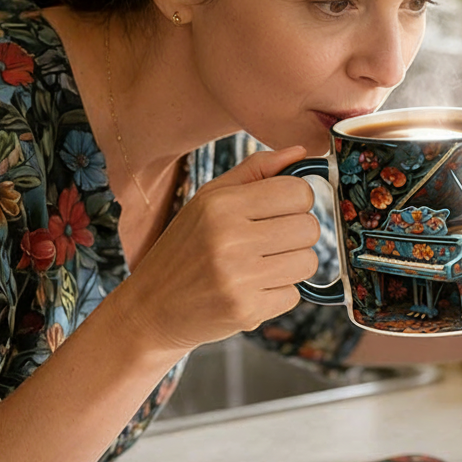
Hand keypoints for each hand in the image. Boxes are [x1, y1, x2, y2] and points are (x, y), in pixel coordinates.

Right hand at [110, 145, 321, 353]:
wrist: (151, 307)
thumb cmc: (185, 248)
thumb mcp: (208, 200)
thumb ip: (256, 171)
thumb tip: (301, 152)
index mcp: (221, 204)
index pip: (298, 191)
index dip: (298, 202)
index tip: (281, 211)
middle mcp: (229, 238)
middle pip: (310, 228)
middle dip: (297, 236)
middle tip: (269, 243)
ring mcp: (238, 277)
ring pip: (308, 262)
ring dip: (291, 266)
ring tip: (260, 267)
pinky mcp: (246, 310)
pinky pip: (293, 295)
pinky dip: (277, 294)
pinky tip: (250, 290)